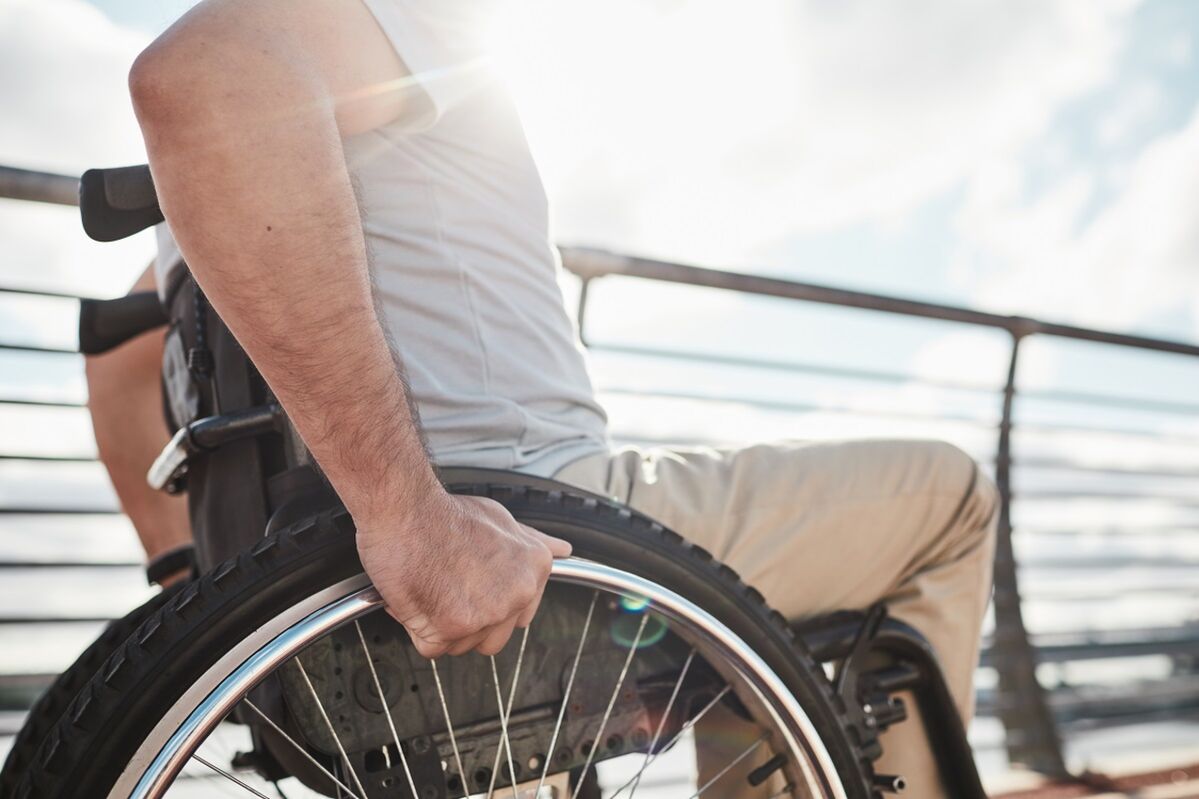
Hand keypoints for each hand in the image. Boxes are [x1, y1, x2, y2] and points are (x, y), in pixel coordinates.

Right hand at [356, 491, 571, 657]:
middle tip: (447, 587)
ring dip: (441, 626)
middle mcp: (516, 593)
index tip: (473, 588)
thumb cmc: (445, 514)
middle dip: (467, 619)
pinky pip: (432, 648)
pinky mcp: (451, 629)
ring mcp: (486, 614)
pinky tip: (416, 597)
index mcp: (533, 570)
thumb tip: (562, 549)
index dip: (489, 602)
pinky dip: (417, 629)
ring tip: (431, 587)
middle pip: (493, 637)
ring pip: (462, 645)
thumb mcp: (500, 518)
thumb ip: (532, 542)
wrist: (406, 511)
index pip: (520, 614)